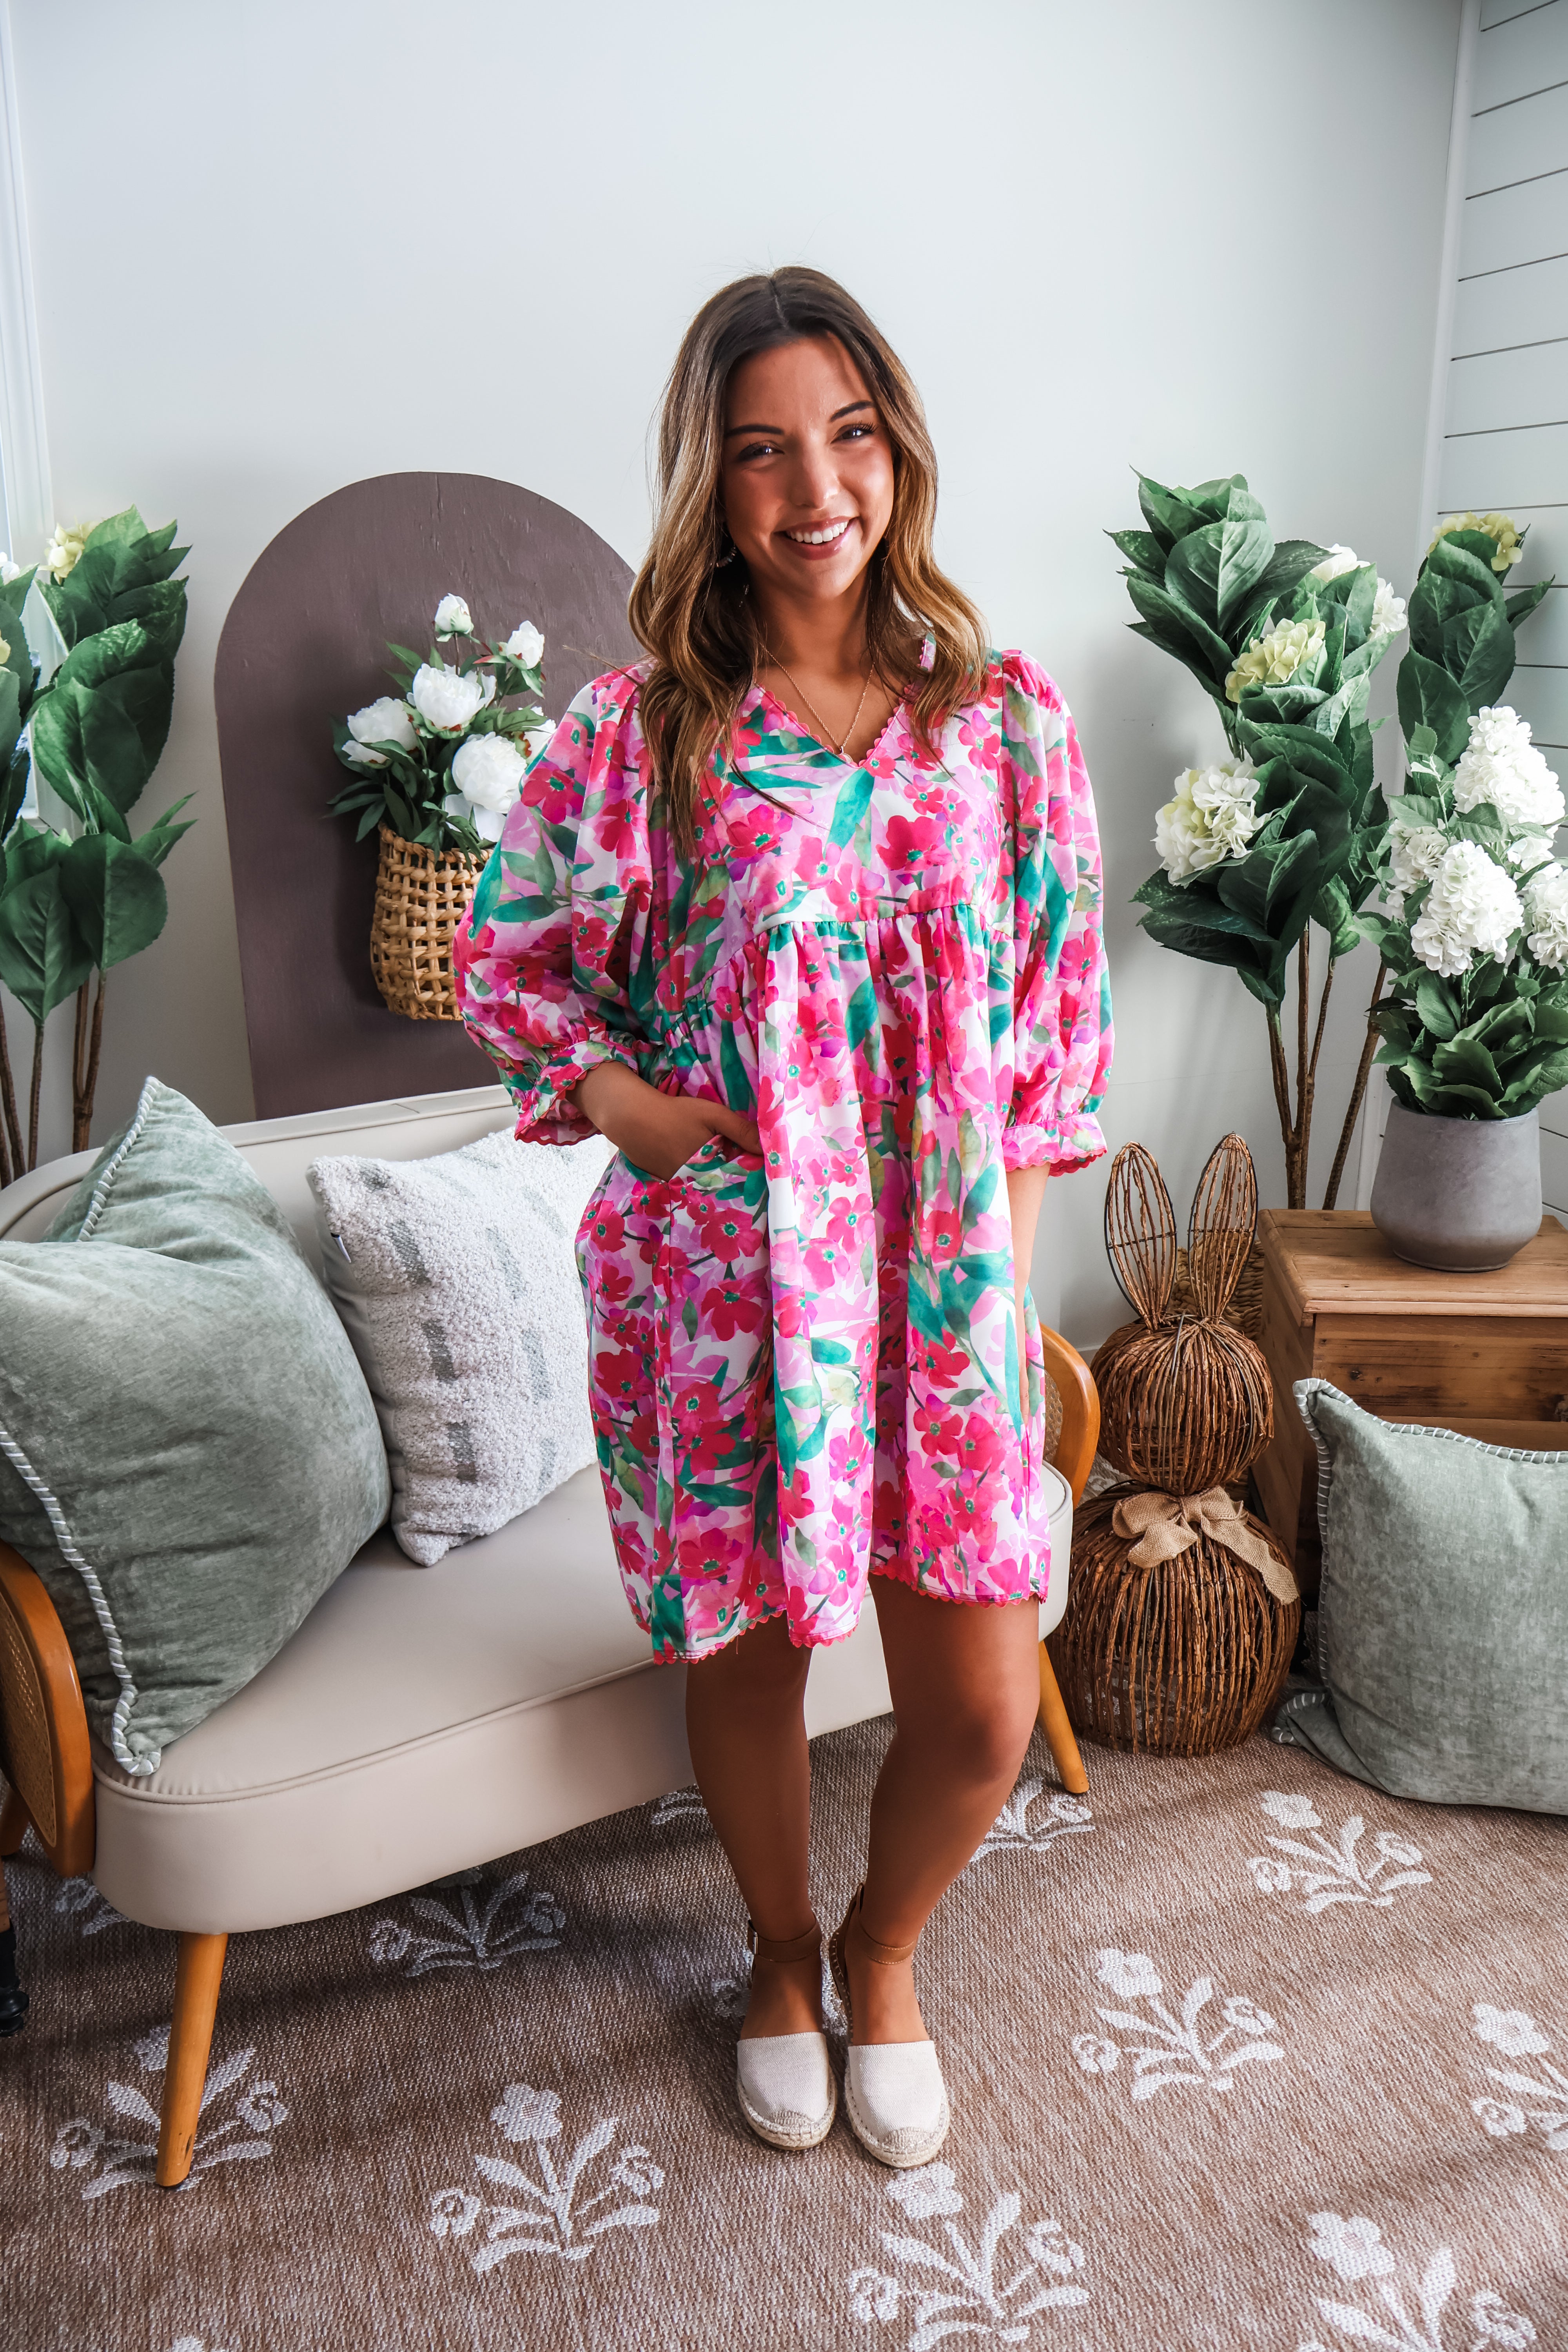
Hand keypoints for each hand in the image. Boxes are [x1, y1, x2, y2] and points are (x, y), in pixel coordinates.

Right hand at [574, 1060, 760, 1180]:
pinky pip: (691, 1187)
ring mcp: (680, 1187)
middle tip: (748, 1173)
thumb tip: (772, 1149)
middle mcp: (696, 1184)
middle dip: (738, 1183)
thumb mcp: (713, 1115)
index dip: (753, 1176)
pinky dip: (700, 1181)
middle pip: (725, 1188)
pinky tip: (703, 1169)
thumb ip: (742, 1130)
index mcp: (711, 1169)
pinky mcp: (668, 1185)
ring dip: (719, 1183)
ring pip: (708, 1188)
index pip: (740, 1180)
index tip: (764, 1172)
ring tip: (730, 1173)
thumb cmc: (676, 1113)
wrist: (633, 1118)